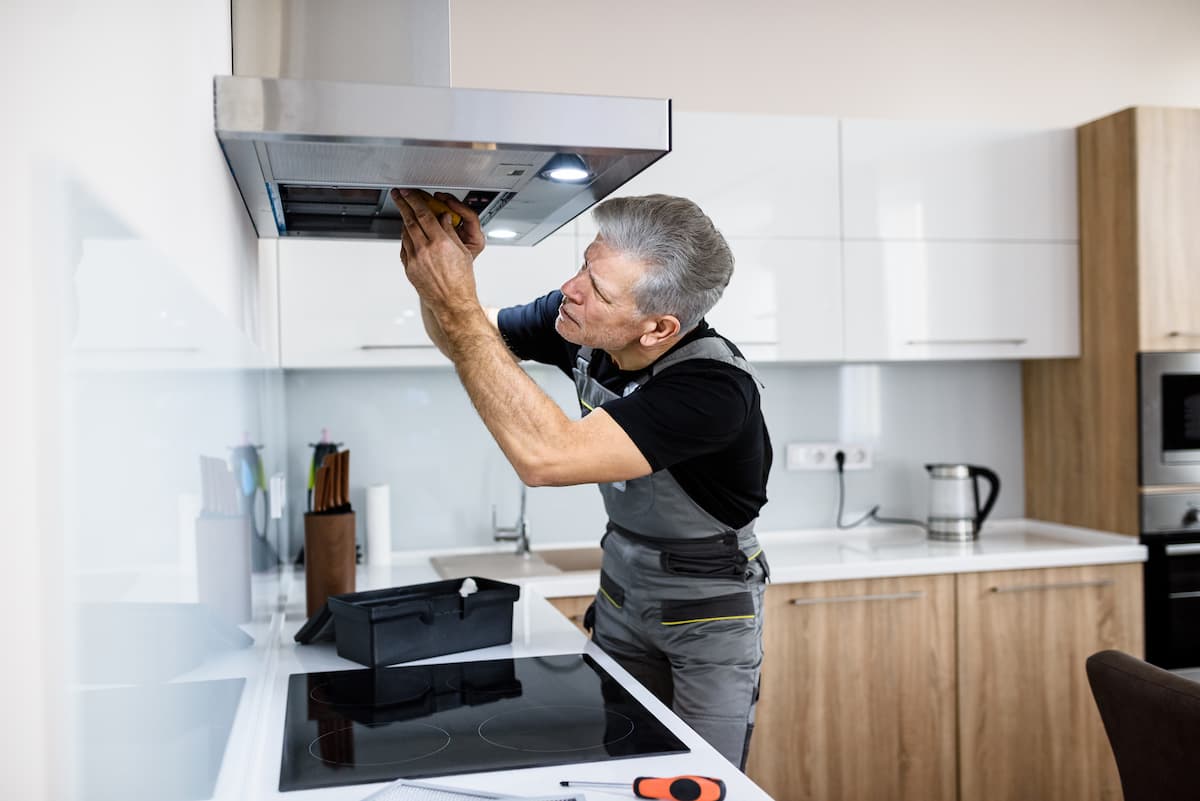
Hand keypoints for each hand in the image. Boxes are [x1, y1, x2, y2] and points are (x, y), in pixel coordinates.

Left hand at [392, 188, 478, 316]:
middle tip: (398, 195)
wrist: (452, 302)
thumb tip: (443, 217)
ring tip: (405, 213)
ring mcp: (415, 260)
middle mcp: (425, 250)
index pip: (424, 214)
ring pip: (405, 233)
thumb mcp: (462, 251)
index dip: (414, 200)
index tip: (408, 192)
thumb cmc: (461, 280)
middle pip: (410, 220)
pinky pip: (404, 247)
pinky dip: (405, 237)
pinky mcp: (409, 268)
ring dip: (404, 220)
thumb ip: (450, 231)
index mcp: (441, 243)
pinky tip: (409, 234)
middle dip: (403, 204)